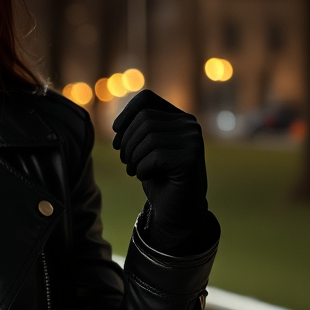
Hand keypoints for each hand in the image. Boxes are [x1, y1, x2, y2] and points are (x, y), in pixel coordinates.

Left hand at [111, 90, 207, 252]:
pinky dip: (142, 168)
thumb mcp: (144, 149)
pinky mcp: (191, 158)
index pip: (146, 99)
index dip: (125, 114)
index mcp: (178, 118)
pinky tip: (147, 176)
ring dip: (134, 157)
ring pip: (148, 136)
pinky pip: (155, 155)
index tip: (116, 135)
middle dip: (127, 142)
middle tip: (127, 162)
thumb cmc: (158, 178)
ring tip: (136, 170)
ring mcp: (193, 140)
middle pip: (144, 119)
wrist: (176, 210)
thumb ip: (138, 131)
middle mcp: (189, 124)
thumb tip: (117, 125)